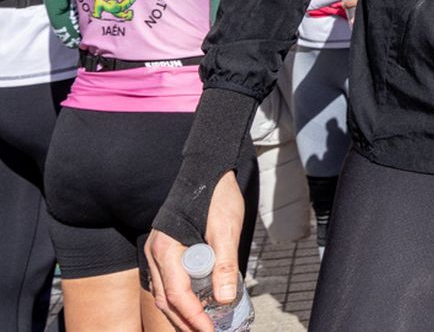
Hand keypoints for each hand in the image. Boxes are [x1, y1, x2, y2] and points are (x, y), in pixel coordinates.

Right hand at [147, 170, 245, 330]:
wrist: (207, 170)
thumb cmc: (217, 197)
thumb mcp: (227, 230)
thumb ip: (225, 265)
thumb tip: (225, 299)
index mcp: (166, 250)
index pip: (177, 295)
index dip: (193, 317)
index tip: (209, 331)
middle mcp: (154, 254)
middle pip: (166, 300)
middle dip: (186, 322)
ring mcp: (156, 253)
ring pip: (164, 294)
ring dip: (181, 313)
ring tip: (202, 326)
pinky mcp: (164, 252)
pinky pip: (167, 282)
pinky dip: (180, 298)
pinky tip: (197, 305)